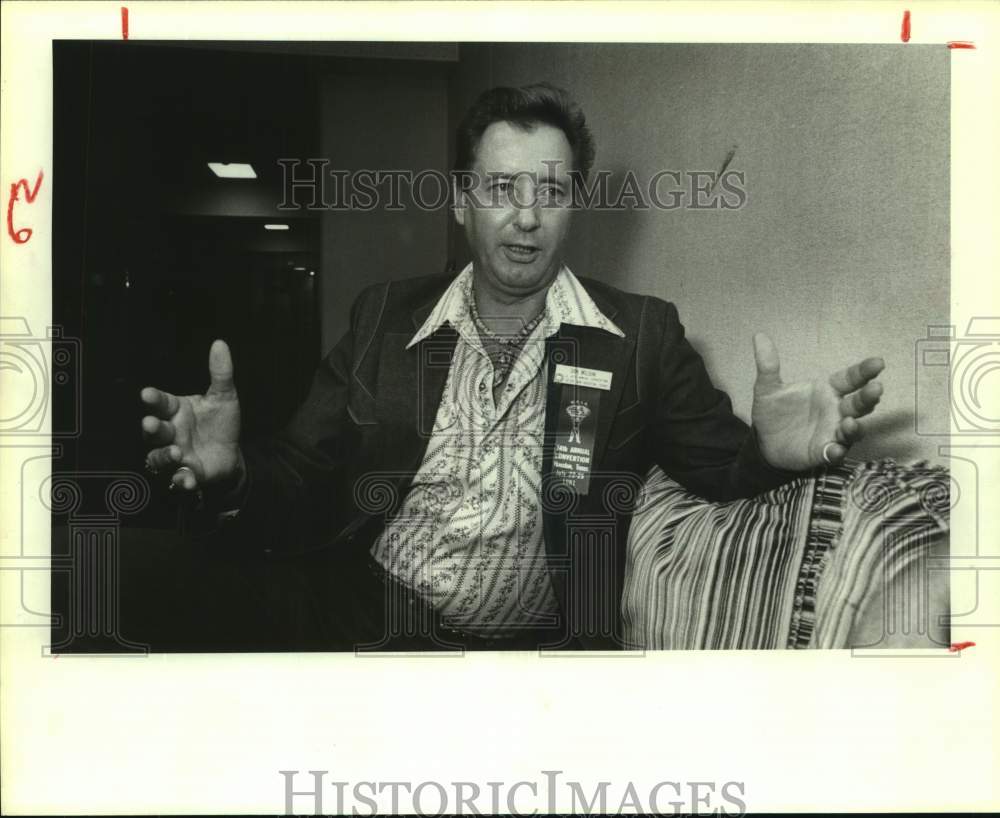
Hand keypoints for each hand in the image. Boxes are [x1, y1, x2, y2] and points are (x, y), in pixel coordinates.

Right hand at [140, 340, 242, 492]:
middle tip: (153, 424)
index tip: (147, 393)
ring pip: (158, 457)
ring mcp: (175, 455)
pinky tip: (187, 479)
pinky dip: (181, 481)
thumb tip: (221, 344)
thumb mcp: (224, 397)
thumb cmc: (220, 423)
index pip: (160, 402)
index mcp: (176, 411)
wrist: (232, 453)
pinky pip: (177, 480)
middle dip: (152, 428)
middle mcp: (170, 433)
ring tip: (176, 452)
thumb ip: (220, 373)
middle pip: (154, 431)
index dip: (153, 399)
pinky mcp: (186, 475)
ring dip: (164, 456)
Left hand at [751, 333, 883, 470]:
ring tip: (850, 422)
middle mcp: (835, 411)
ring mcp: (832, 432)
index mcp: (827, 391)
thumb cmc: (774, 412)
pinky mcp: (822, 452)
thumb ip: (768, 365)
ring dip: (855, 427)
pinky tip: (833, 450)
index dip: (864, 371)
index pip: (850, 378)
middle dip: (868, 397)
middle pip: (858, 403)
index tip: (878, 362)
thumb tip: (759, 336)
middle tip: (876, 388)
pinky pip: (834, 453)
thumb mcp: (768, 388)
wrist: (763, 441)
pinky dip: (836, 452)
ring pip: (852, 430)